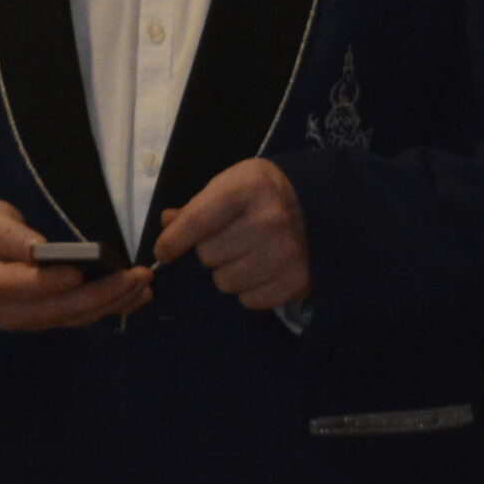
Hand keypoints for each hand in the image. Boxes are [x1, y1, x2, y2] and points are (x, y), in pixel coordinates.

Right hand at [0, 198, 152, 331]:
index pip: (27, 287)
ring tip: (143, 285)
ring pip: (77, 317)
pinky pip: (83, 316)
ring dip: (113, 303)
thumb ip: (9, 236)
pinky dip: (111, 308)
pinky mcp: (51, 318)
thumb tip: (37, 248)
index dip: (53, 282)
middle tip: (134, 276)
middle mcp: (14, 314)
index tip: (81, 271)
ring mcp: (35, 320)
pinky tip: (135, 298)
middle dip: (101, 294)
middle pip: (61, 308)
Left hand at [154, 158, 310, 308]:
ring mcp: (284, 254)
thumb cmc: (265, 191)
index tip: (163, 251)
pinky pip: (249, 300)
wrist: (320, 206)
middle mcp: (268, 221)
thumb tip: (167, 224)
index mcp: (248, 188)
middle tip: (228, 239)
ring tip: (246, 254)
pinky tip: (261, 269)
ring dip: (227, 271)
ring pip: (225, 281)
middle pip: (208, 255)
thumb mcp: (233, 183)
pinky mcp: (295, 282)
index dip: (174, 239)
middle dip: (209, 250)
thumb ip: (199, 205)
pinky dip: (248, 289)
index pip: (198, 220)